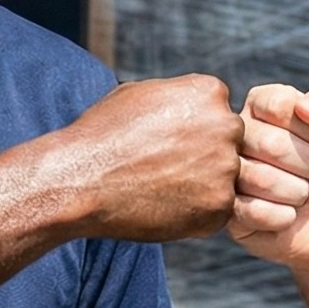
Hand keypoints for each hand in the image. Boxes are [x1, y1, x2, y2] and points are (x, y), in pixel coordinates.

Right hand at [60, 76, 240, 242]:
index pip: (219, 114)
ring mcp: (227, 168)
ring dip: (201, 187)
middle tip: (165, 170)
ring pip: (225, 180)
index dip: (192, 133)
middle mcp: (227, 125)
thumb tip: (195, 103)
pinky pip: (218, 211)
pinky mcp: (220, 206)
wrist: (80, 180)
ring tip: (160, 188)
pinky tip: (164, 207)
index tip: (165, 144)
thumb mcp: (142, 94)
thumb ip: (179, 97)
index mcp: (210, 92)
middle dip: (204, 158)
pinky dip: (196, 215)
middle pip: (228, 145)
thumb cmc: (103, 135)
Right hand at [229, 81, 308, 275]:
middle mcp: (239, 135)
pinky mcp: (227, 211)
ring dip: (296, 192)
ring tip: (301, 193)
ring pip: (259, 179)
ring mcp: (229, 173)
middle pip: (269, 143)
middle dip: (307, 163)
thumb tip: (305, 106)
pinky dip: (283, 217)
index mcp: (262, 104)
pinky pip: (252, 211)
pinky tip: (288, 215)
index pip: (278, 105)